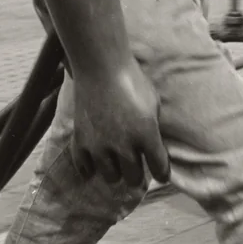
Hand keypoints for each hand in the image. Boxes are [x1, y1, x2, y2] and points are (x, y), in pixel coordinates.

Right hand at [70, 59, 169, 187]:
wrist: (100, 65)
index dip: (161, 173)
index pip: (159, 168)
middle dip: (137, 173)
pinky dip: (89, 168)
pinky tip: (93, 165)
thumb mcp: (153, 103)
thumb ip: (153, 128)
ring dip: (115, 171)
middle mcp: (123, 145)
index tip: (160, 174)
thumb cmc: (131, 80)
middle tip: (135, 165)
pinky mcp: (80, 140)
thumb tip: (152, 146)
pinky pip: (84, 167)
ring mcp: (99, 145)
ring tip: (115, 163)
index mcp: (146, 135)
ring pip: (110, 177)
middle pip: (133, 178)